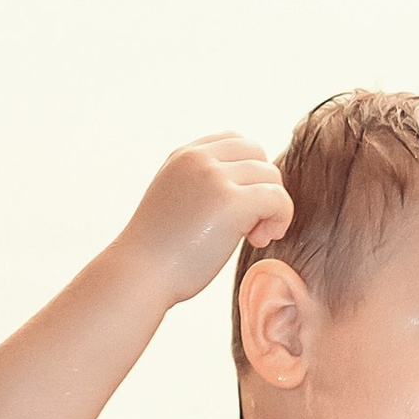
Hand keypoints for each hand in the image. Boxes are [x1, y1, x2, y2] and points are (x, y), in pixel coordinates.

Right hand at [119, 136, 294, 303]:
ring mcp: (213, 177)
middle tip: (250, 227)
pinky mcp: (230, 201)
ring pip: (271, 176)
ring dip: (271, 208)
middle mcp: (198, 158)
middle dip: (261, 187)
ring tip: (253, 237)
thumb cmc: (159, 254)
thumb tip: (249, 187)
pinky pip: (277, 198)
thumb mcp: (177, 202)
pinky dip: (280, 218)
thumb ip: (204, 186)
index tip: (237, 208)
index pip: (235, 141)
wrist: (139, 276)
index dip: (247, 173)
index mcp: (183, 156)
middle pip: (258, 154)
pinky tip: (260, 240)